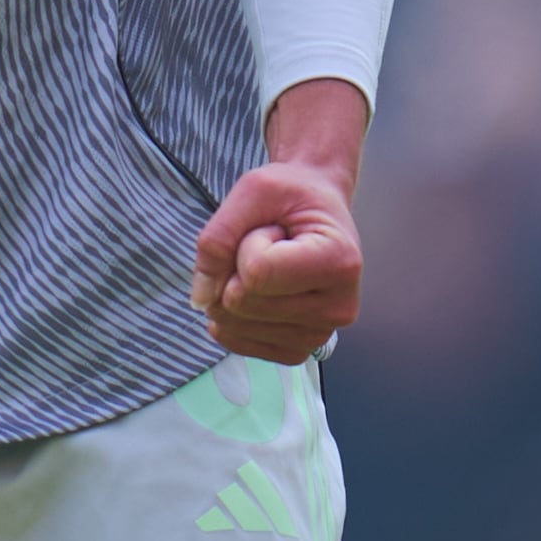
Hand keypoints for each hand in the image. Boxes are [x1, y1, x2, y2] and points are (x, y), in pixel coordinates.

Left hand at [189, 161, 360, 364]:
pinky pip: (244, 346)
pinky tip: (257, 293)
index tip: (274, 228)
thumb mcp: (253, 191)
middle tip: (271, 245)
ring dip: (236, 288)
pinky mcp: (302, 349)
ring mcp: (322, 334)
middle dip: (237, 267)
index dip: (245, 245)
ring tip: (270, 265)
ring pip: (237, 326)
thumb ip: (219, 237)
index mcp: (339, 261)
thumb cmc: (291, 194)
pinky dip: (234, 318)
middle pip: (242, 303)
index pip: (255, 273)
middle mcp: (338, 307)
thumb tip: (201, 298)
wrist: (316, 206)